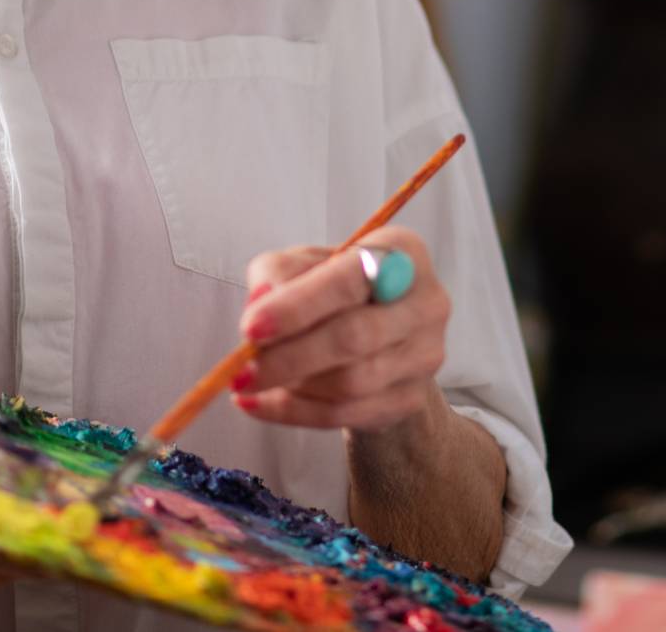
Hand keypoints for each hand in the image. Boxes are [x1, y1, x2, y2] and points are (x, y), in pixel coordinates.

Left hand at [232, 226, 450, 432]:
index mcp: (401, 252)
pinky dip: (296, 413)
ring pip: (351, 383)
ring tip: (251, 381)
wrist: (377, 330)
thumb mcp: (303, 263)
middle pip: (353, 338)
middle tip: (240, 370)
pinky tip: (262, 404)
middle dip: (288, 357)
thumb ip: (277, 273)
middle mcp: (425, 302)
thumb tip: (259, 304)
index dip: (298, 306)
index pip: (350, 279)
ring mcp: (425, 355)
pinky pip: (347, 414)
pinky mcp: (412, 398)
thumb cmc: (334, 285)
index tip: (250, 329)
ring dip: (292, 386)